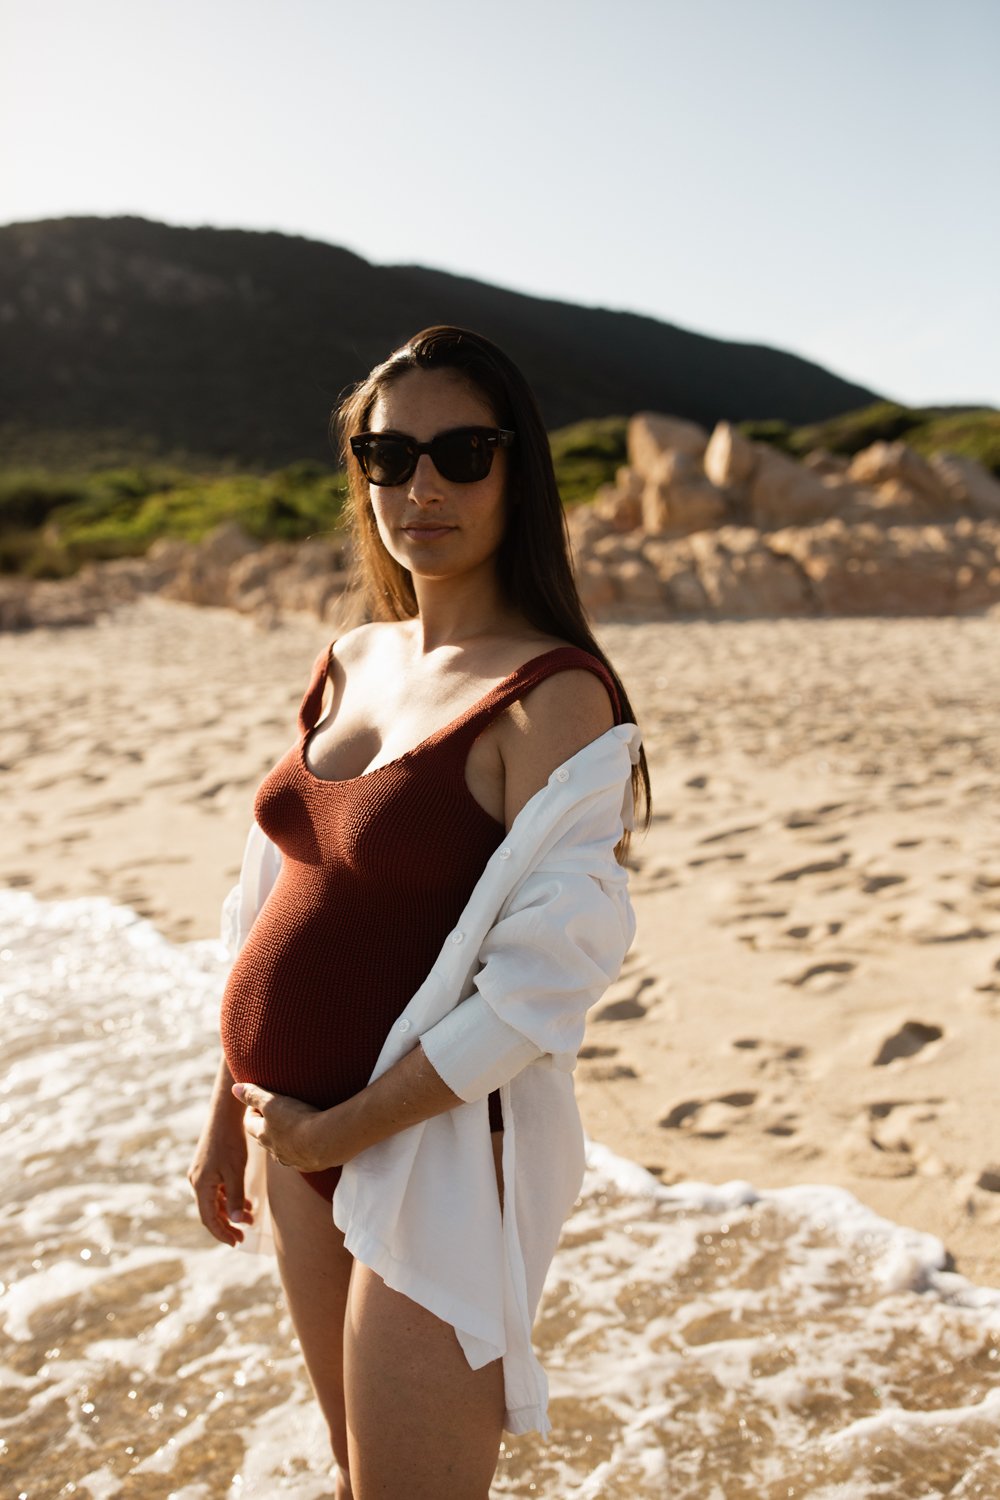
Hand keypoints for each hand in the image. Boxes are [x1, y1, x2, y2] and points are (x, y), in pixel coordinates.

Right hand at [188, 1109, 254, 1247]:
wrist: (224, 1117)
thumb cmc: (230, 1143)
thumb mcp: (235, 1172)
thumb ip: (236, 1197)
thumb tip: (236, 1222)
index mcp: (201, 1186)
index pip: (209, 1219)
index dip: (221, 1233)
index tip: (236, 1243)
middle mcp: (197, 1182)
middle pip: (210, 1212)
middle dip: (227, 1225)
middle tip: (243, 1237)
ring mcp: (201, 1174)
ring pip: (215, 1201)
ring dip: (230, 1211)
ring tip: (250, 1218)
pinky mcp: (208, 1167)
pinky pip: (217, 1190)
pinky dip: (230, 1198)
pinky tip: (246, 1201)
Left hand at [233, 1081, 345, 1172]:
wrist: (325, 1141)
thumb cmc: (296, 1119)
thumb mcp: (272, 1102)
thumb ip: (253, 1095)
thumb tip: (235, 1088)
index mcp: (263, 1135)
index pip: (249, 1122)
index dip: (252, 1109)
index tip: (259, 1100)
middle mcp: (274, 1151)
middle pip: (264, 1137)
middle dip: (267, 1124)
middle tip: (276, 1110)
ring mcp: (292, 1160)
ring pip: (282, 1150)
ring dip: (285, 1138)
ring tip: (295, 1125)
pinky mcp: (309, 1164)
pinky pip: (301, 1156)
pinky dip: (302, 1148)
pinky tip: (311, 1140)